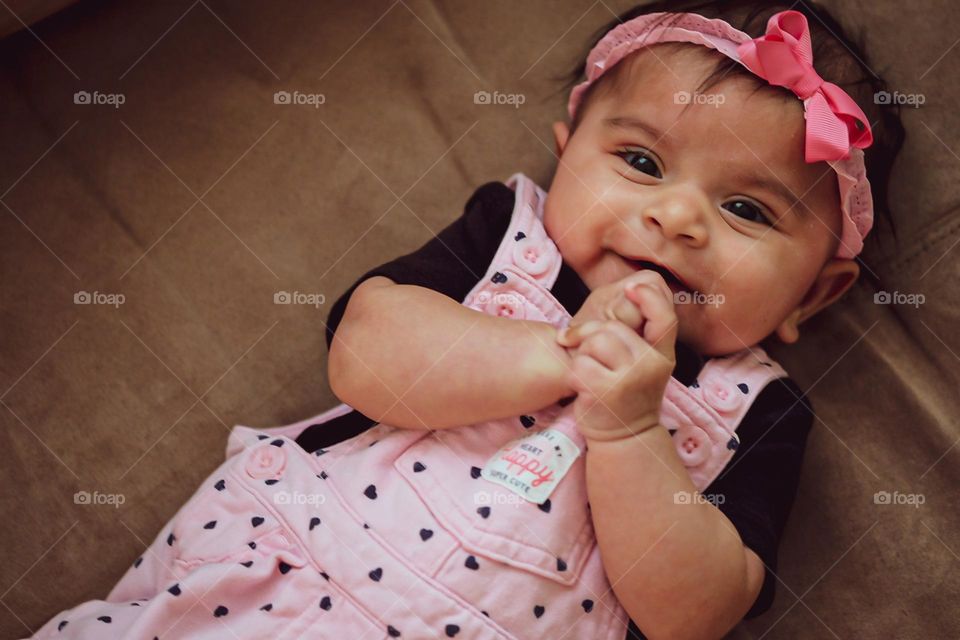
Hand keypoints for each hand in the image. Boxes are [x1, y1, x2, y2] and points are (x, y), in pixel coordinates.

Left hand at [556, 273, 677, 440]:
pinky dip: (575, 375)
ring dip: (583, 355)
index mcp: (662, 354)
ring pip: (594, 341)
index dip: (649, 298)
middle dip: (592, 335)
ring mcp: (630, 378)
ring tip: (593, 375)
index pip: (665, 317)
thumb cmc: (626, 393)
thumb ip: (635, 336)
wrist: (624, 438)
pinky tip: (586, 391)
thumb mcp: (643, 364)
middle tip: (591, 356)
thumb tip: (620, 294)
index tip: (632, 287)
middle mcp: (651, 364)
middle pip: (612, 327)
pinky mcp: (606, 391)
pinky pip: (579, 365)